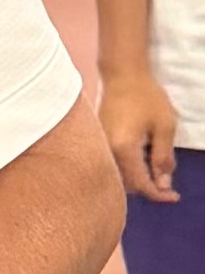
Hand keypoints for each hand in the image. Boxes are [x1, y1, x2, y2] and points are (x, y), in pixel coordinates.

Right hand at [100, 64, 182, 199]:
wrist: (122, 75)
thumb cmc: (146, 96)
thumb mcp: (165, 126)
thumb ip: (164, 158)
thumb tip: (164, 184)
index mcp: (124, 150)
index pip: (141, 184)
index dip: (158, 194)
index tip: (174, 197)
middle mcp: (107, 154)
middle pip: (127, 186)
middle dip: (149, 188)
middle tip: (167, 182)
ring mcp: (100, 149)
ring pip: (119, 178)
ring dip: (138, 180)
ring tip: (156, 169)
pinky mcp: (99, 143)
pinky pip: (113, 166)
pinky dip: (129, 170)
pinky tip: (142, 160)